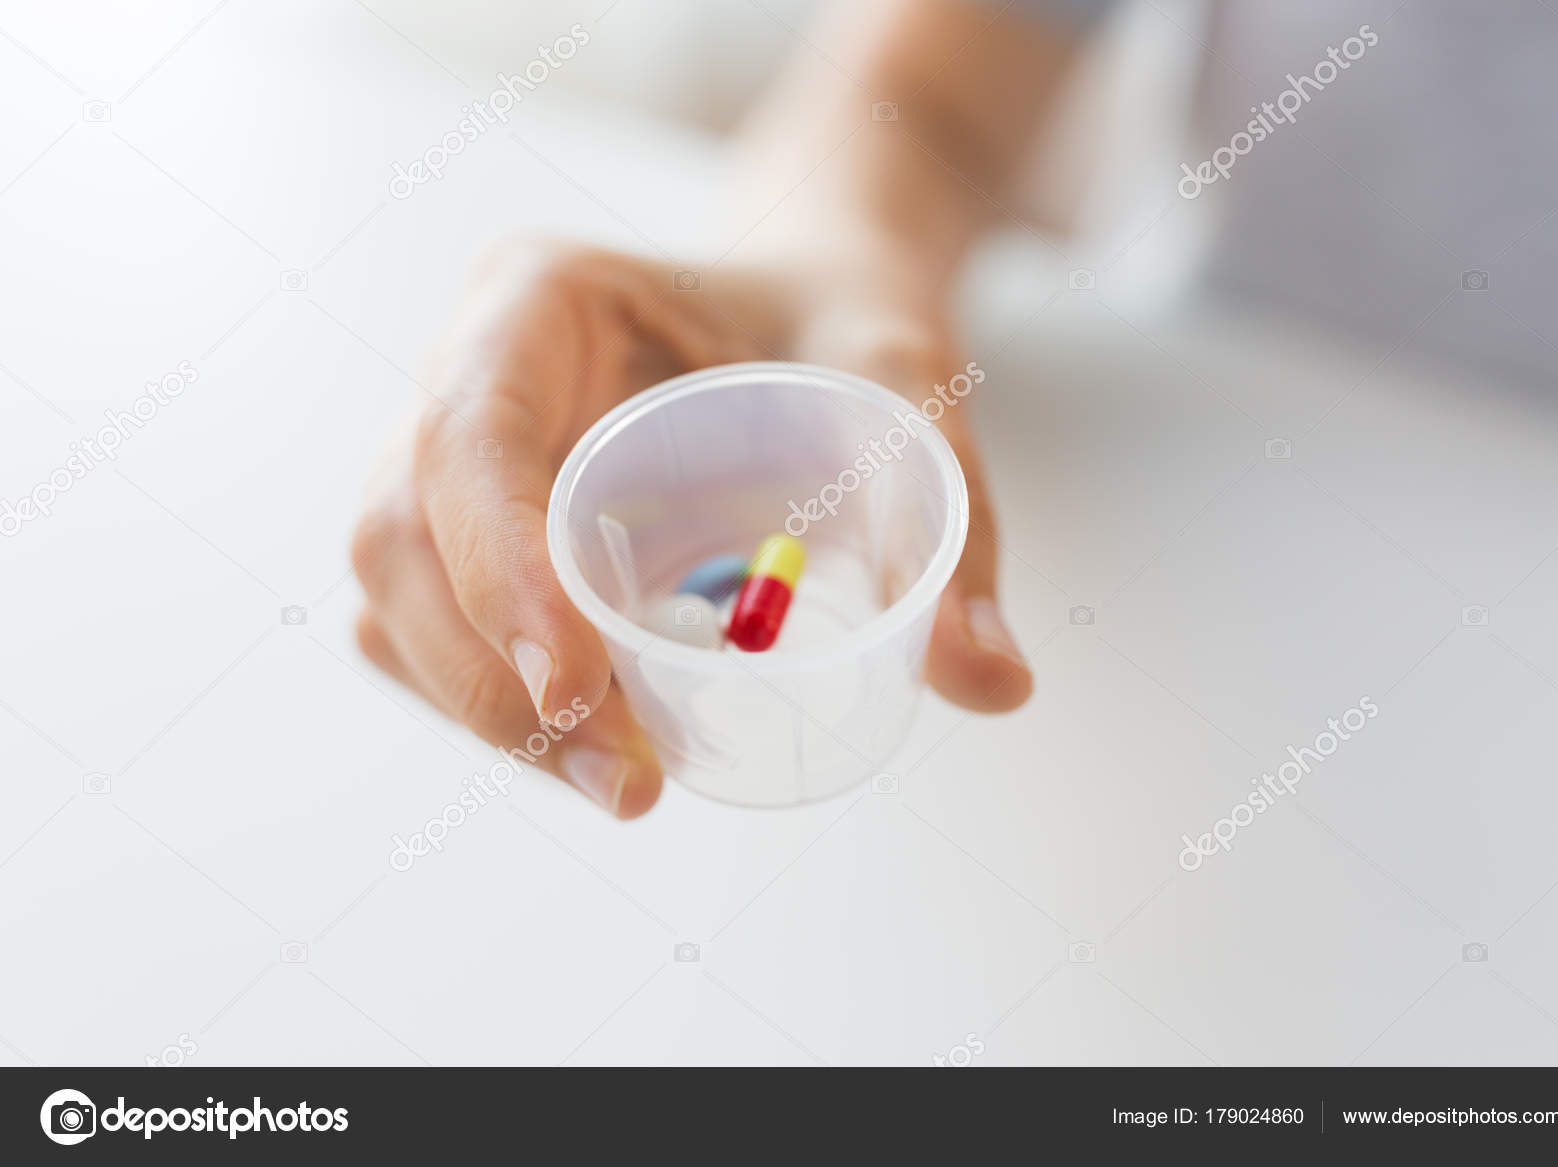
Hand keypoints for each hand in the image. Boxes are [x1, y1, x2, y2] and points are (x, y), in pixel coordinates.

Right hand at [351, 240, 1031, 818]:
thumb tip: (994, 684)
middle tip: (628, 784)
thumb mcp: (904, 390)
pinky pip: (426, 631)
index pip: (469, 434)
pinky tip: (591, 748)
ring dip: (482, 712)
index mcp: (539, 298)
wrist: (803, 311)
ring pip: (393, 599)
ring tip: (624, 786)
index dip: (494, 567)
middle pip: (400, 535)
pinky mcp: (469, 531)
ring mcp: (453, 457)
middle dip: (490, 680)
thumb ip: (950, 523)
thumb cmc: (835, 326)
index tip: (578, 690)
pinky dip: (489, 705)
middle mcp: (468, 370)